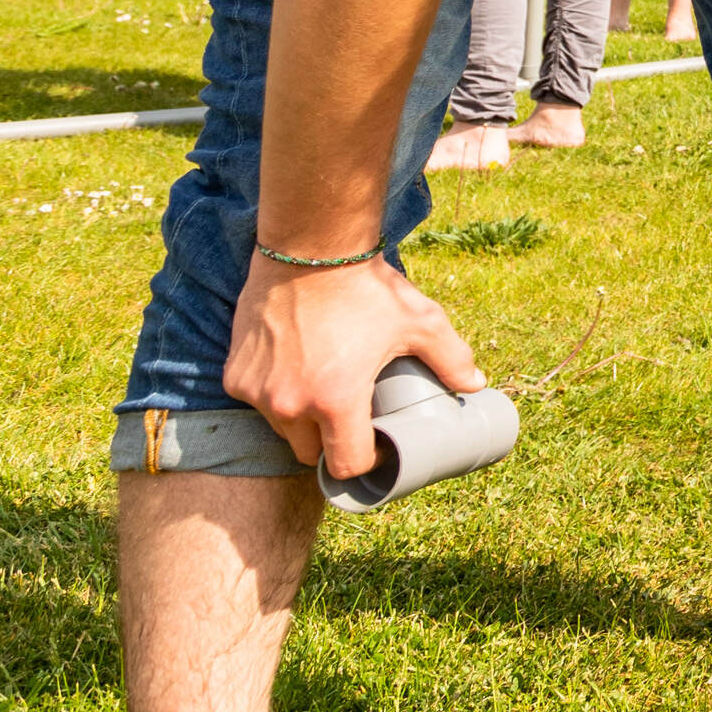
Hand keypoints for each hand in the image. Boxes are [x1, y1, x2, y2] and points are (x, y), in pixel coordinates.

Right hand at [224, 254, 484, 482]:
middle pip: (310, 453)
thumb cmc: (366, 287)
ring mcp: (256, 392)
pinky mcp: (235, 374)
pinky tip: (294, 370)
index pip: (346, 465)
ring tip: (324, 389)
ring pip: (282, 428)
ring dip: (301, 419)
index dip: (366, 460)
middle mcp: (289, 405)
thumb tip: (476, 384)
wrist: (309, 247)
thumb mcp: (420, 322)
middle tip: (350, 416)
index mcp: (335, 402)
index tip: (376, 444)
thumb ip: (452, 358)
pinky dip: (274, 394)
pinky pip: (257, 401)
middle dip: (331, 442)